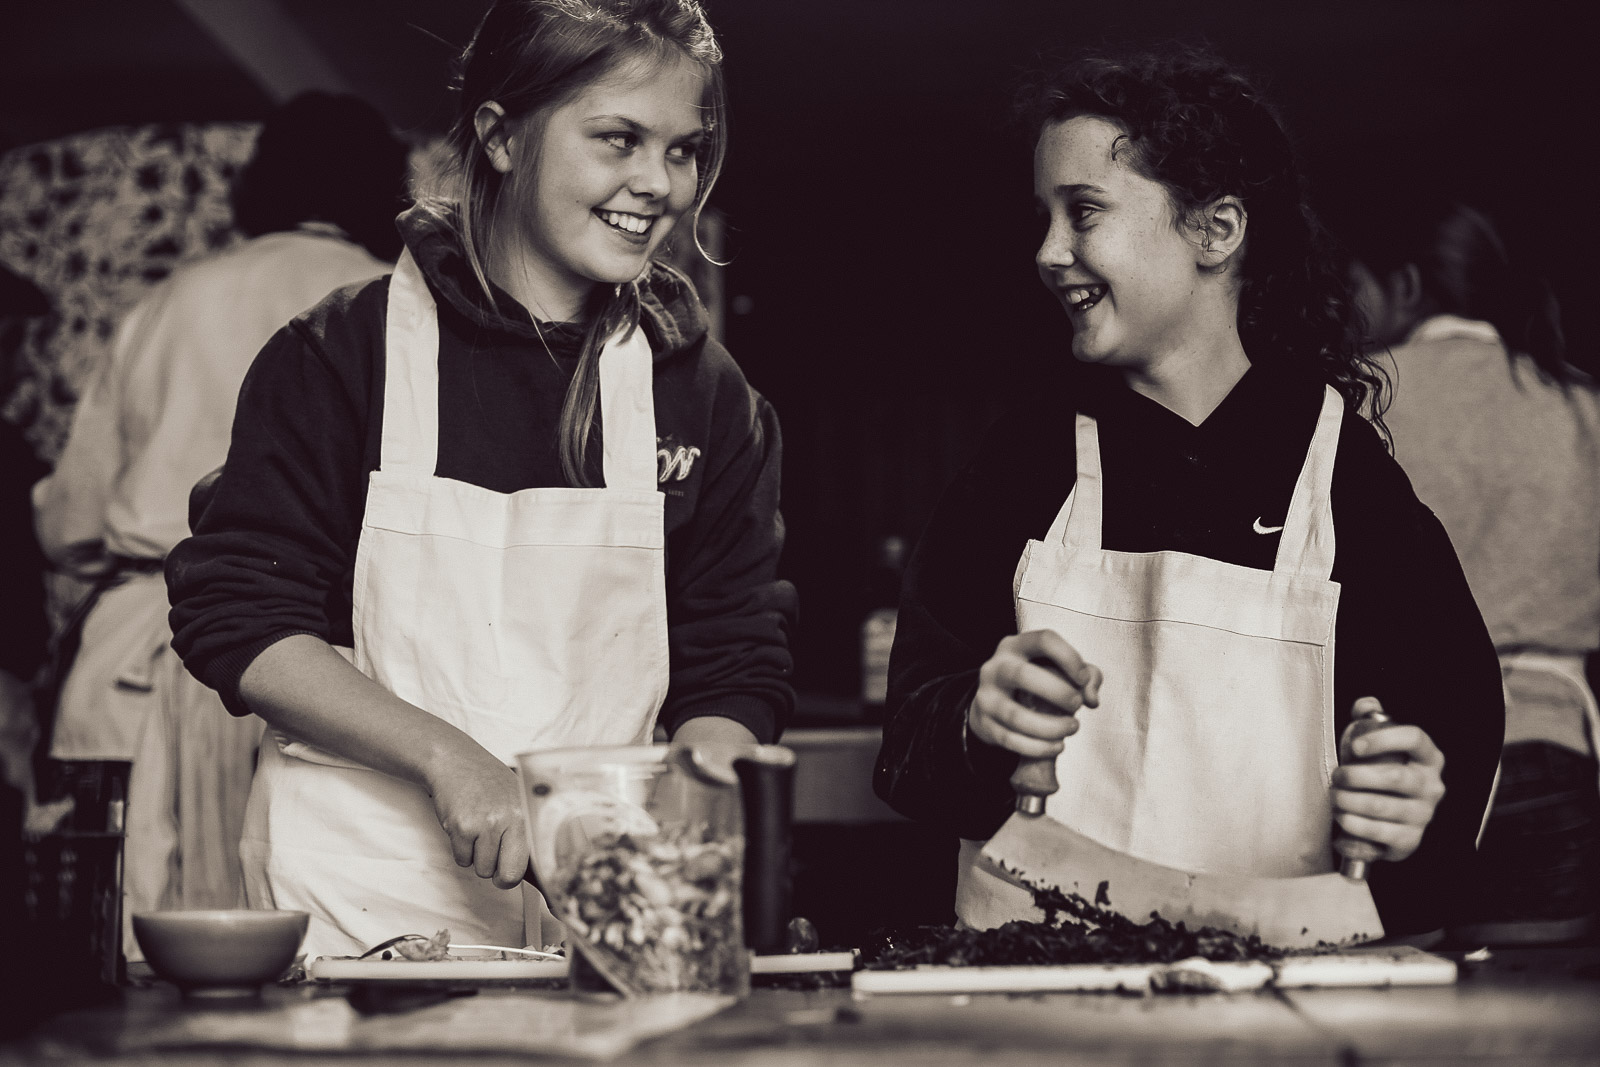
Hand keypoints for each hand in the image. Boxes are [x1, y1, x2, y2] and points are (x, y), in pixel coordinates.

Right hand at [425, 747, 530, 889]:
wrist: (454, 761)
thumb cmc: (486, 780)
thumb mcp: (516, 797)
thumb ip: (524, 829)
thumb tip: (532, 865)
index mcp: (527, 814)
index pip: (533, 861)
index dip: (520, 873)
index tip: (515, 878)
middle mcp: (510, 819)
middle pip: (509, 875)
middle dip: (499, 875)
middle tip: (493, 862)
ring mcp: (486, 824)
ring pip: (483, 869)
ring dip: (476, 857)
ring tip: (476, 832)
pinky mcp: (462, 827)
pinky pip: (462, 859)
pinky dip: (460, 850)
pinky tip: (463, 827)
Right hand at [967, 629, 1101, 757]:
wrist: (995, 704)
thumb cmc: (1037, 683)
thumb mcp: (1059, 670)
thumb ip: (1087, 677)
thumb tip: (1091, 699)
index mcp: (1016, 646)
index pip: (1044, 640)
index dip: (1069, 658)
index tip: (1082, 679)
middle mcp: (996, 667)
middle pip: (1024, 676)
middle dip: (1058, 693)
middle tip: (1077, 704)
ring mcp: (986, 697)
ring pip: (1016, 716)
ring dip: (1051, 727)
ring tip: (1072, 727)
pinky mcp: (984, 724)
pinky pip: (1011, 740)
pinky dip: (1039, 747)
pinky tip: (1057, 745)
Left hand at [1331, 698, 1445, 865]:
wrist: (1394, 819)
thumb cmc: (1383, 772)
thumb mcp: (1379, 745)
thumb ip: (1371, 718)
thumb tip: (1365, 704)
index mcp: (1429, 758)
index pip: (1415, 738)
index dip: (1383, 739)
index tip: (1354, 745)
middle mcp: (1431, 787)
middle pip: (1394, 777)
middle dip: (1356, 775)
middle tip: (1335, 776)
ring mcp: (1422, 815)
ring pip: (1380, 807)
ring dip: (1348, 802)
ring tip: (1334, 798)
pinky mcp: (1409, 841)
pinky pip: (1377, 834)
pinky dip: (1352, 828)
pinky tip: (1341, 821)